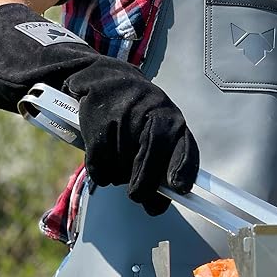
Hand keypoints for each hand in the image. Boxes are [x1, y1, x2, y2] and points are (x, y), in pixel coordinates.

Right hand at [0, 3, 198, 213]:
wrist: (92, 76)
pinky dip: (99, 170)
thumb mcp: (147, 127)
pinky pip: (99, 158)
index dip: (182, 167)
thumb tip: (161, 201)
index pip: (183, 143)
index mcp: (168, 114)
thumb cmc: (125, 111)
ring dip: (117, 174)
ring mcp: (124, 109)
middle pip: (152, 152)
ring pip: (123, 159)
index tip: (179, 188)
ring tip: (113, 167)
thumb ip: (156, 158)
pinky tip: (99, 167)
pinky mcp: (98, 112)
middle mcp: (152, 108)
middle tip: (137, 196)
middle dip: (145, 181)